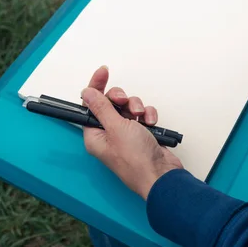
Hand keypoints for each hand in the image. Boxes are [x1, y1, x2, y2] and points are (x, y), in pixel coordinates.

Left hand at [81, 66, 182, 199]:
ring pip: (129, 108)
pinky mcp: (142, 134)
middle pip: (110, 103)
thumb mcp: (116, 128)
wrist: (161, 175)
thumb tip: (87, 93)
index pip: (91, 104)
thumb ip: (101, 108)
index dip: (96, 87)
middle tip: (124, 103)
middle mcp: (109, 134)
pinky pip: (143, 116)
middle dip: (121, 99)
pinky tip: (151, 124)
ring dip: (137, 108)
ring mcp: (126, 134)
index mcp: (95, 134)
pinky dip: (148, 116)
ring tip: (141, 119)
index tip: (103, 72)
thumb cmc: (136, 160)